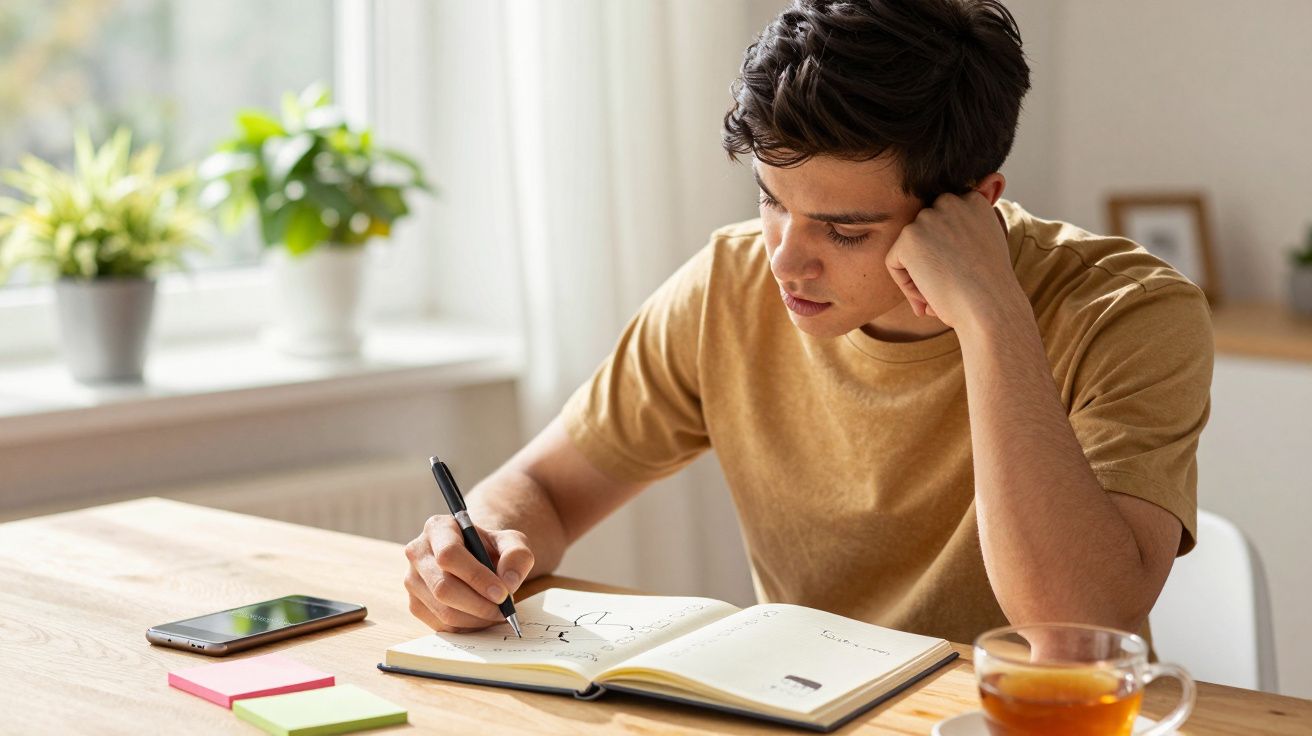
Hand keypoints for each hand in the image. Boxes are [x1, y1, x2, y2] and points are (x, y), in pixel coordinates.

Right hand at [403, 515, 534, 632]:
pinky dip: (467, 627)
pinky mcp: (415, 604)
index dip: (476, 577)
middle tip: (504, 610)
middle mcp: (418, 553)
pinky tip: (483, 618)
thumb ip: (517, 555)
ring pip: (442, 610)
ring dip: (476, 619)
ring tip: (497, 614)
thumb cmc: (491, 548)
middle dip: (478, 604)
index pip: (449, 555)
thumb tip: (508, 582)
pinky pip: (441, 625)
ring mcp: (412, 581)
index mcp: (438, 528)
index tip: (502, 593)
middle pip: (442, 587)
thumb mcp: (512, 541)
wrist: (476, 558)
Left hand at [884, 191, 1024, 330]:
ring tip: (937, 299)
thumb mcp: (985, 248)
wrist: (991, 305)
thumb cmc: (990, 289)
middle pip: (923, 234)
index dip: (945, 253)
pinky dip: (905, 285)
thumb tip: (934, 244)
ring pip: (908, 250)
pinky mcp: (909, 236)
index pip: (943, 222)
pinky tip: (927, 300)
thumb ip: (963, 234)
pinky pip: (894, 263)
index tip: (958, 276)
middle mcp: (951, 202)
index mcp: (973, 201)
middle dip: (928, 261)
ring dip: (918, 276)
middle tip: (944, 291)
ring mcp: (928, 217)